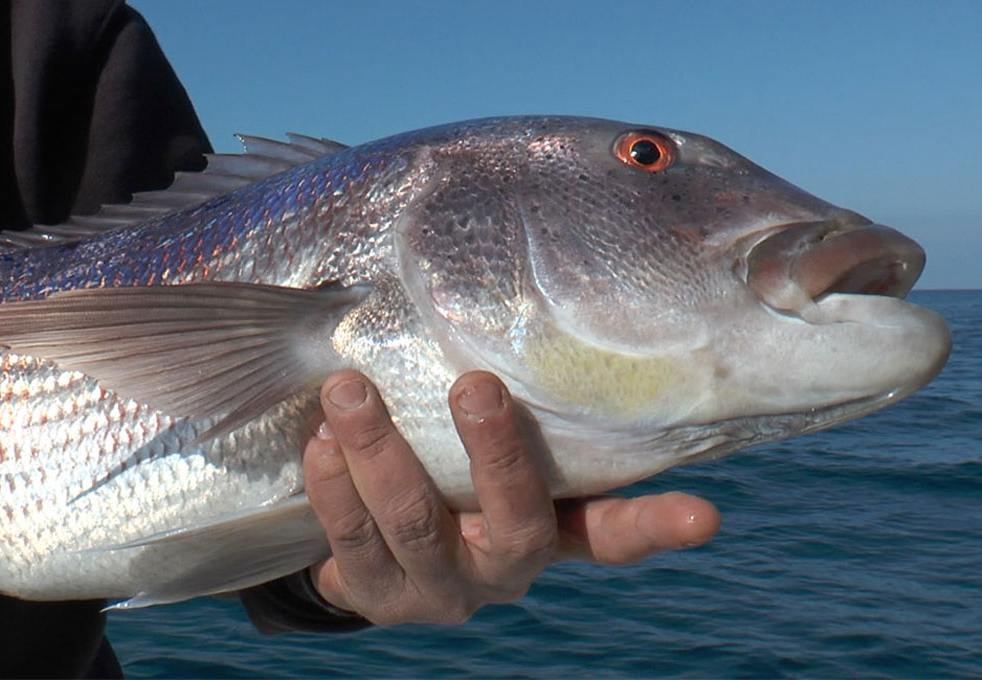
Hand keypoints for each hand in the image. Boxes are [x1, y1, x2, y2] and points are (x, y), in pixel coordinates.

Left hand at [302, 370, 719, 625]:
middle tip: (476, 386)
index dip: (656, 526)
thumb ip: (517, 394)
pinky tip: (321, 441)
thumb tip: (557, 269)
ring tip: (348, 390)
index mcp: (549, 526)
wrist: (372, 539)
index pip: (612, 530)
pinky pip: (351, 544)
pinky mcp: (376, 596)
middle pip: (516, 521)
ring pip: (417, 526)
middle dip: (496, 455)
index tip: (706, 517)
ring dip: (381, 454)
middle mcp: (504, 565)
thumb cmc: (449, 465)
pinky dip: (335, 487)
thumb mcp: (490, 440)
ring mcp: (440, 587)